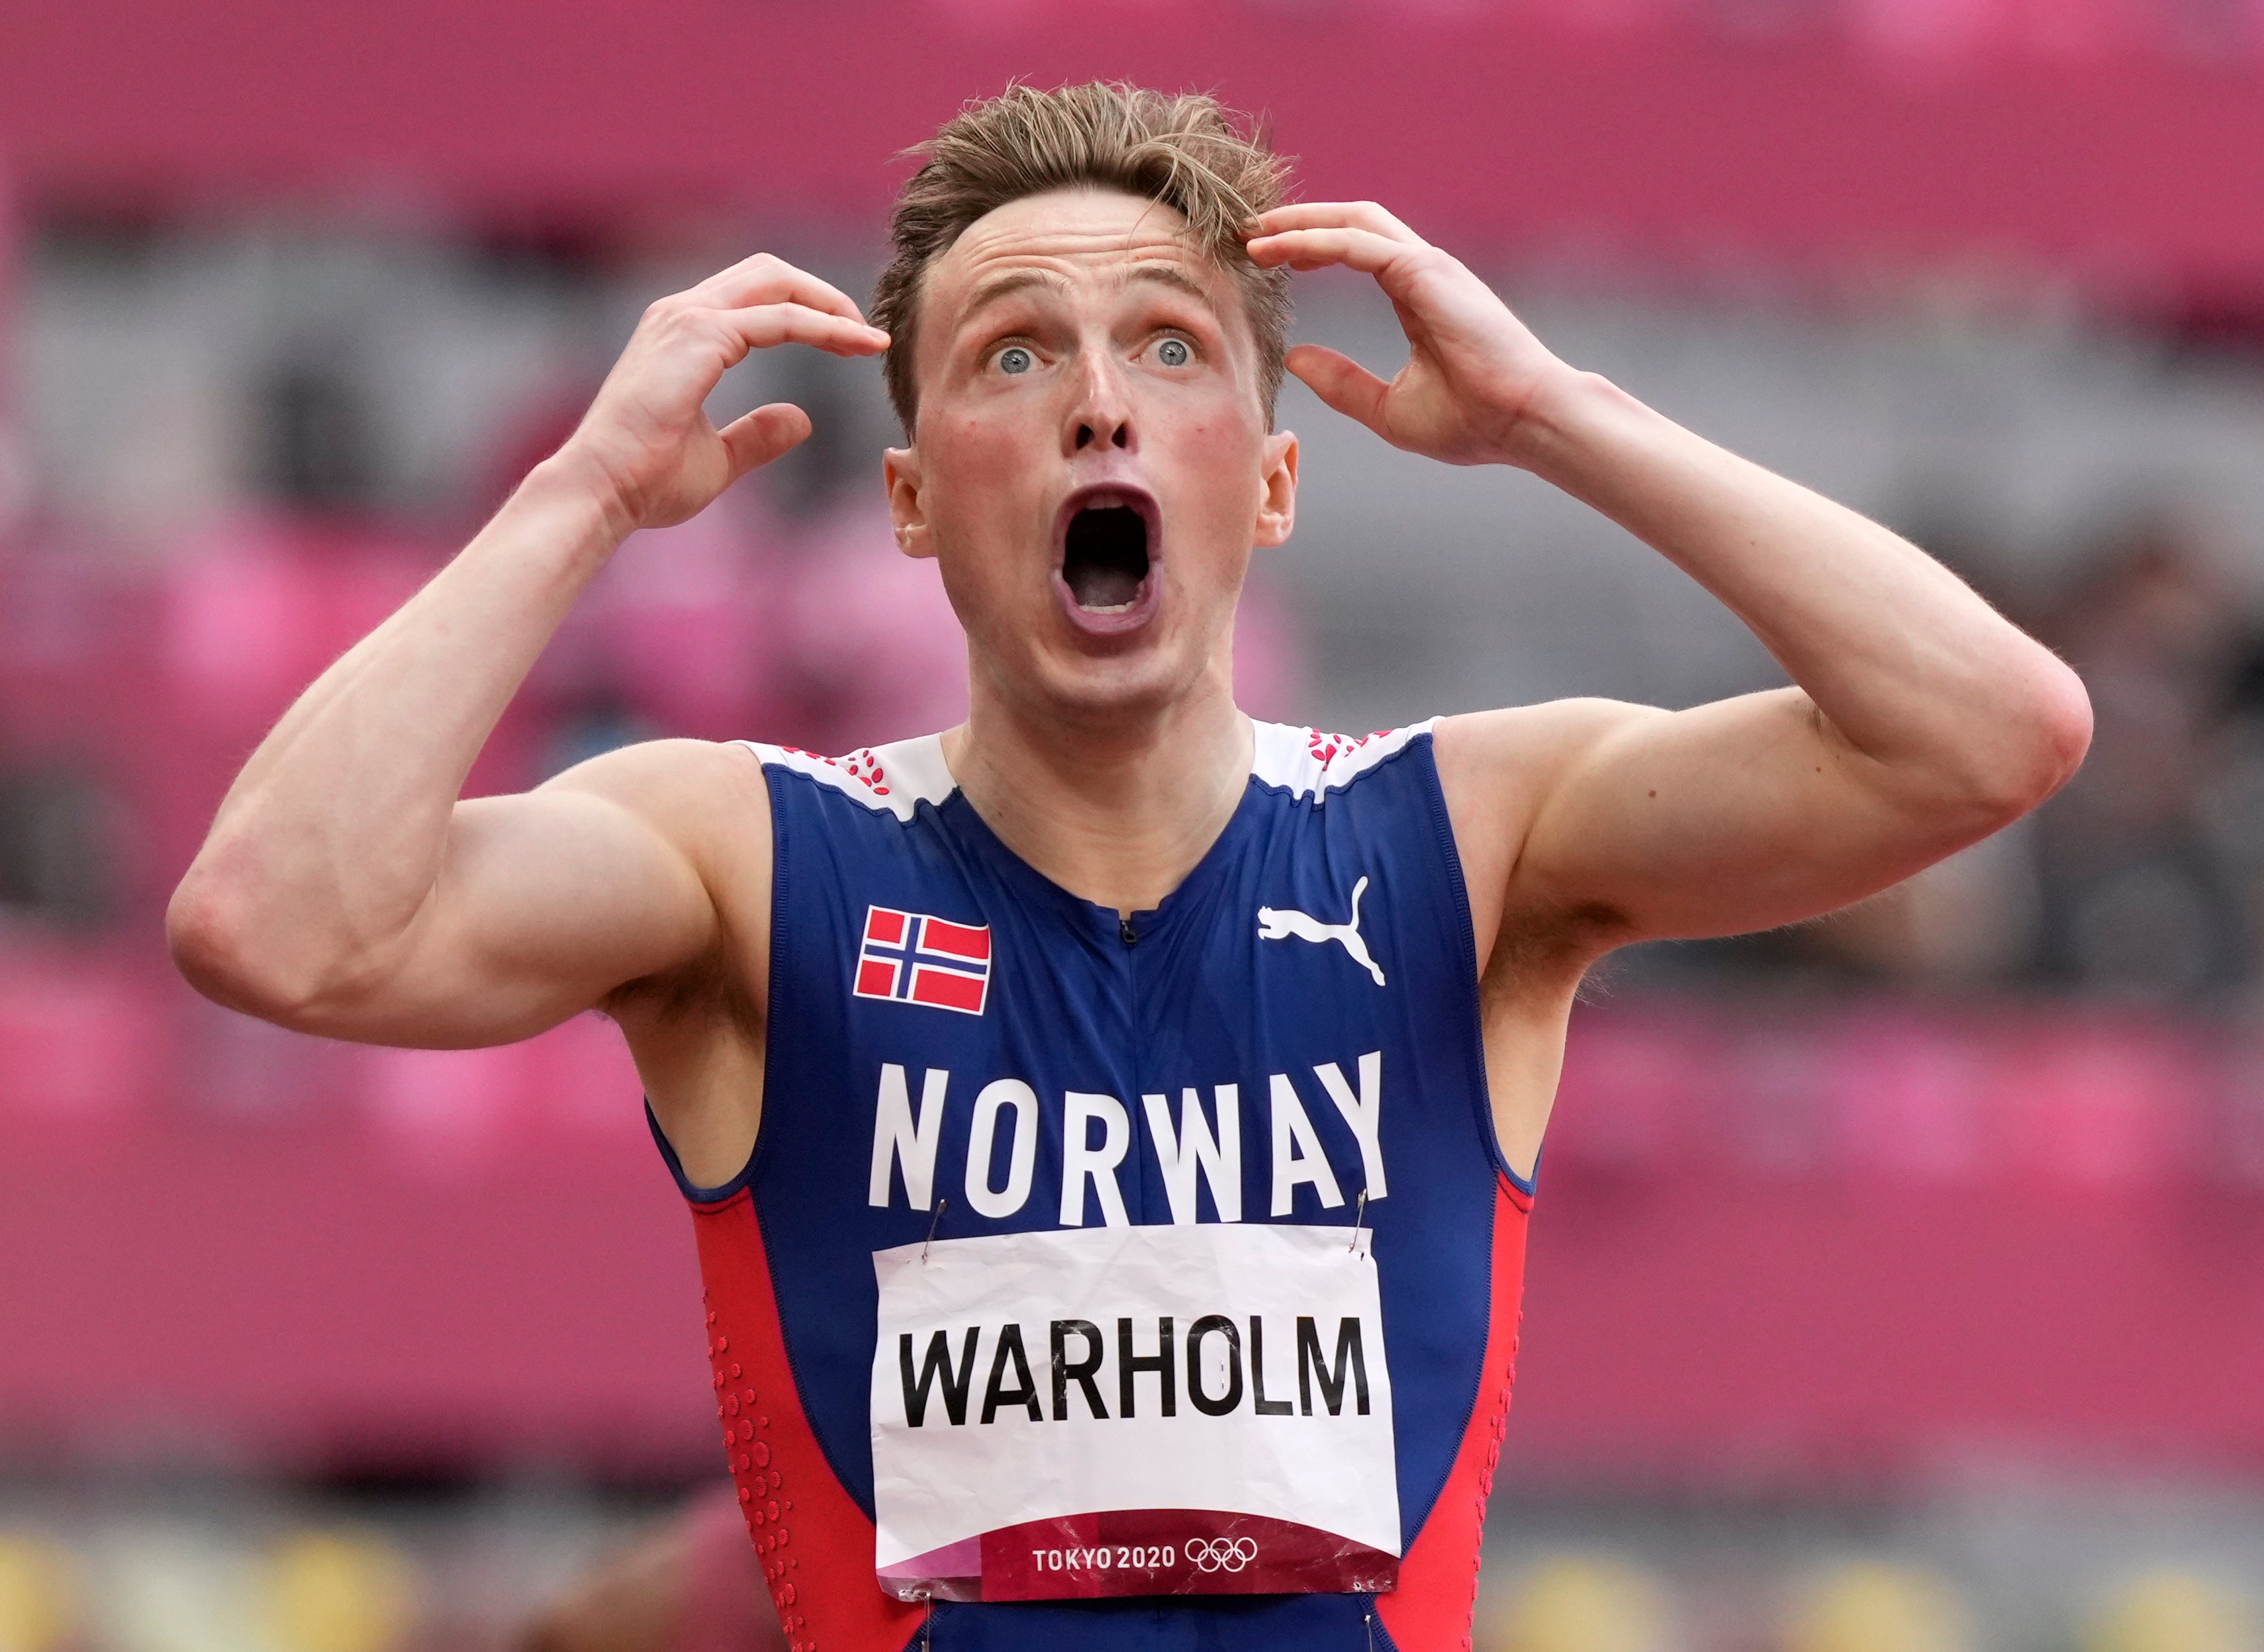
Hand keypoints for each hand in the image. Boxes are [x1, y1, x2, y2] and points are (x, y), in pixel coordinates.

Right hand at [554, 254, 888, 529]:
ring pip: (777, 284)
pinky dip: (823, 327)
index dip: (809, 311)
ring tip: (870, 339)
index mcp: (682, 335)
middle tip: (865, 333)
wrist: (602, 492)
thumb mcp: (717, 458)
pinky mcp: (699, 336)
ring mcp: (687, 319)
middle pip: (768, 273)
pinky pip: (779, 319)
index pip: (755, 298)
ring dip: (831, 306)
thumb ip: (757, 435)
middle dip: (824, 295)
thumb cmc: (646, 481)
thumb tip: (802, 419)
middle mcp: (681, 314)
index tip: (855, 342)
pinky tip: (856, 345)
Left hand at [1246, 204, 1573, 467]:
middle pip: (1351, 222)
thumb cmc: (1473, 422)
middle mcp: (1423, 271)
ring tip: (1254, 234)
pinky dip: (1315, 240)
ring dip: (1300, 223)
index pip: (1355, 250)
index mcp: (1417, 296)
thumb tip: (1294, 358)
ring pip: (1353, 222)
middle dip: (1298, 221)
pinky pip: (1358, 245)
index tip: (1266, 259)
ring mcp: (1428, 266)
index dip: (1309, 246)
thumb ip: (1342, 382)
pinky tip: (1278, 251)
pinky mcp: (1426, 272)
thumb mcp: (1388, 408)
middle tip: (1248, 233)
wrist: (1523, 422)